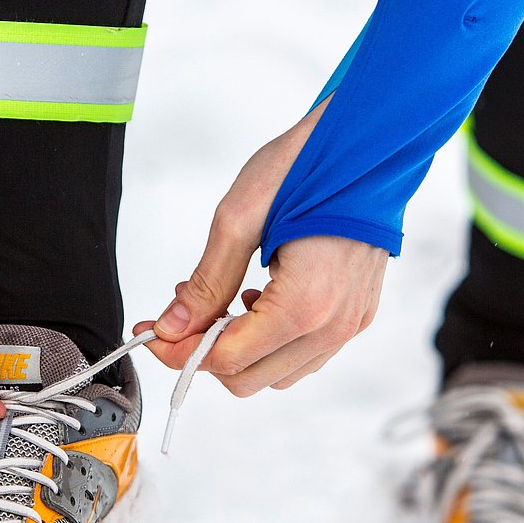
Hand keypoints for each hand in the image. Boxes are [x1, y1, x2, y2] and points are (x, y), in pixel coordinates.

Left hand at [134, 103, 388, 395]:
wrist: (370, 143)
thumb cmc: (309, 167)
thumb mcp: (239, 218)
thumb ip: (206, 283)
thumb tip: (171, 326)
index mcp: (305, 305)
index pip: (227, 360)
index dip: (181, 351)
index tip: (153, 333)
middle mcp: (333, 326)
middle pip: (250, 379)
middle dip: (208, 352)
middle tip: (184, 314)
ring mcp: (350, 324)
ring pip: (277, 373)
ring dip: (241, 348)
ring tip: (224, 301)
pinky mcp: (358, 315)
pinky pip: (306, 354)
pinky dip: (273, 341)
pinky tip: (260, 298)